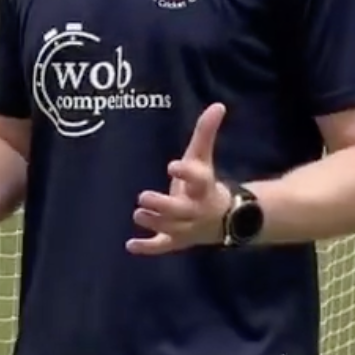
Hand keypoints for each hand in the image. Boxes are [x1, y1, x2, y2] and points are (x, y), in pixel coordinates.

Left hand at [127, 103, 232, 255]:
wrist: (223, 218)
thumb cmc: (204, 183)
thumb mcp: (203, 157)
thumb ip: (206, 132)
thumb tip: (217, 105)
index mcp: (203, 187)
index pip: (198, 179)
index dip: (186, 172)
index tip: (171, 164)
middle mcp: (196, 209)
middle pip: (182, 211)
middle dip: (164, 206)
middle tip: (143, 197)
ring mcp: (187, 228)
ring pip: (171, 229)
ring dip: (154, 223)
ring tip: (138, 213)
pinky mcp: (177, 241)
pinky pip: (163, 247)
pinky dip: (148, 248)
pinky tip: (130, 246)